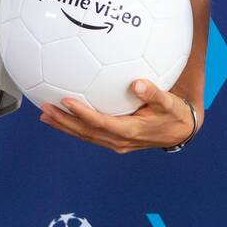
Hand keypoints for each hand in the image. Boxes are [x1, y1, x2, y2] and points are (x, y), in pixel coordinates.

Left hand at [38, 80, 197, 151]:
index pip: (100, 123)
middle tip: (44, 110)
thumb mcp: (169, 102)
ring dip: (65, 126)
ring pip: (85, 136)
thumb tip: (137, 83)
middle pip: (86, 132)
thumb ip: (154, 93)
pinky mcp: (115, 140)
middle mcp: (119, 140)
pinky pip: (91, 134)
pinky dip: (75, 127)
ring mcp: (116, 142)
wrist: (181, 131)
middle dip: (64, 122)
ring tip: (45, 115)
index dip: (82, 113)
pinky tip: (64, 118)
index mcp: (130, 131)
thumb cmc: (174, 114)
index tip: (66, 101)